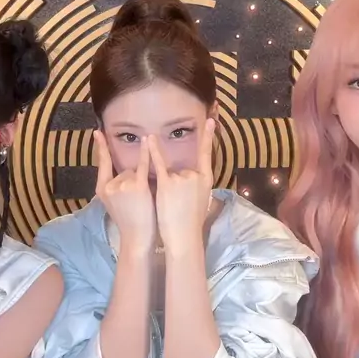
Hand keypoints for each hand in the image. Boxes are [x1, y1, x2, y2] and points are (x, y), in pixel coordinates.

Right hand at [93, 130, 156, 253]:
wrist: (138, 238)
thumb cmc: (130, 223)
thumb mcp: (114, 204)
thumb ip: (116, 188)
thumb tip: (125, 174)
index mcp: (101, 190)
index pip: (102, 164)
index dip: (101, 147)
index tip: (97, 132)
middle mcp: (110, 185)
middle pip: (125, 170)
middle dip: (134, 180)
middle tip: (138, 201)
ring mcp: (123, 185)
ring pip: (135, 171)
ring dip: (143, 181)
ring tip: (145, 201)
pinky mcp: (137, 186)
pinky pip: (143, 165)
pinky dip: (147, 153)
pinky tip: (148, 140)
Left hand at [149, 118, 215, 251]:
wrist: (184, 237)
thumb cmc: (191, 223)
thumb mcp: (201, 200)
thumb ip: (196, 185)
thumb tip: (190, 177)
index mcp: (206, 179)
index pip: (207, 154)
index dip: (208, 136)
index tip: (210, 120)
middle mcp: (195, 175)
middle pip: (179, 169)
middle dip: (174, 184)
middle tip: (176, 204)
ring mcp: (181, 178)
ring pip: (166, 173)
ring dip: (163, 186)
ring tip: (168, 206)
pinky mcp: (167, 184)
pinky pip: (158, 164)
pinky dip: (152, 152)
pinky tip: (148, 139)